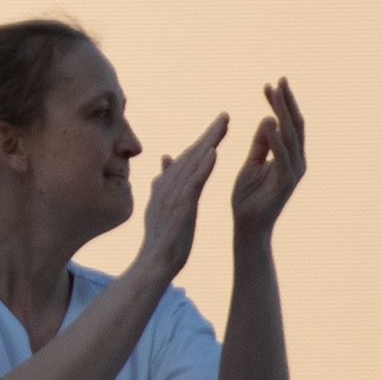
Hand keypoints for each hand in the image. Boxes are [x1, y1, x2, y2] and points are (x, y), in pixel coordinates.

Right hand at [127, 115, 232, 287]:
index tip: (219, 126)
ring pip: (193, 164)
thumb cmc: (161, 239)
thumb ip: (163, 181)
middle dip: (209, 134)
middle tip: (226, 116)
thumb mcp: (162, 205)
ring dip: (208, 143)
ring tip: (223, 126)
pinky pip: (193, 183)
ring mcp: (173, 196)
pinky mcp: (180, 207)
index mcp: (167, 186)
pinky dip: (202, 166)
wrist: (154, 263)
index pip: (187, 159)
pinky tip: (214, 153)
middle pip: (191, 155)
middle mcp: (168, 186)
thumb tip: (165, 158)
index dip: (203, 141)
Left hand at [228, 80, 306, 234]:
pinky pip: (282, 156)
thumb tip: (268, 118)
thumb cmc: (249, 196)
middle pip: (294, 125)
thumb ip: (261, 143)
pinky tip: (268, 122)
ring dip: (282, 113)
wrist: (248, 227)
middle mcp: (296, 161)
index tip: (270, 84)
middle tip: (279, 79)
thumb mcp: (253, 163)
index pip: (287, 123)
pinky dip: (275, 139)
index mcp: (289, 155)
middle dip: (287, 101)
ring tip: (273, 93)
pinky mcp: (285, 183)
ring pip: (291, 136)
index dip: (280, 104)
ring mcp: (293, 172)